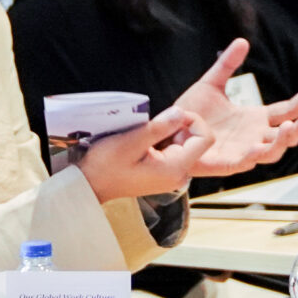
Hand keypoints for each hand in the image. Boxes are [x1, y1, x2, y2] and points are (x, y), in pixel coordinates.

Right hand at [77, 106, 211, 202]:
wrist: (91, 185)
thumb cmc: (106, 166)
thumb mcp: (131, 142)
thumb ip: (159, 127)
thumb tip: (180, 113)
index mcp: (176, 168)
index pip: (206, 139)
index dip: (193, 120)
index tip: (171, 114)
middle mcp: (179, 175)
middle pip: (196, 141)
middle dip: (178, 125)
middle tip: (153, 123)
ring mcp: (172, 175)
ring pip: (183, 143)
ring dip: (168, 132)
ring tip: (145, 132)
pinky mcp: (164, 173)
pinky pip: (173, 150)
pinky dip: (162, 140)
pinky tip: (144, 140)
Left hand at [165, 40, 297, 176]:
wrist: (167, 132)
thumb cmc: (190, 113)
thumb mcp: (211, 84)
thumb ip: (227, 65)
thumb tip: (243, 41)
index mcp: (254, 119)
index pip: (285, 111)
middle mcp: (253, 137)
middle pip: (287, 136)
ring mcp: (242, 151)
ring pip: (272, 152)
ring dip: (283, 142)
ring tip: (290, 126)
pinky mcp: (225, 163)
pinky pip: (244, 163)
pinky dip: (253, 156)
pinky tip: (258, 147)